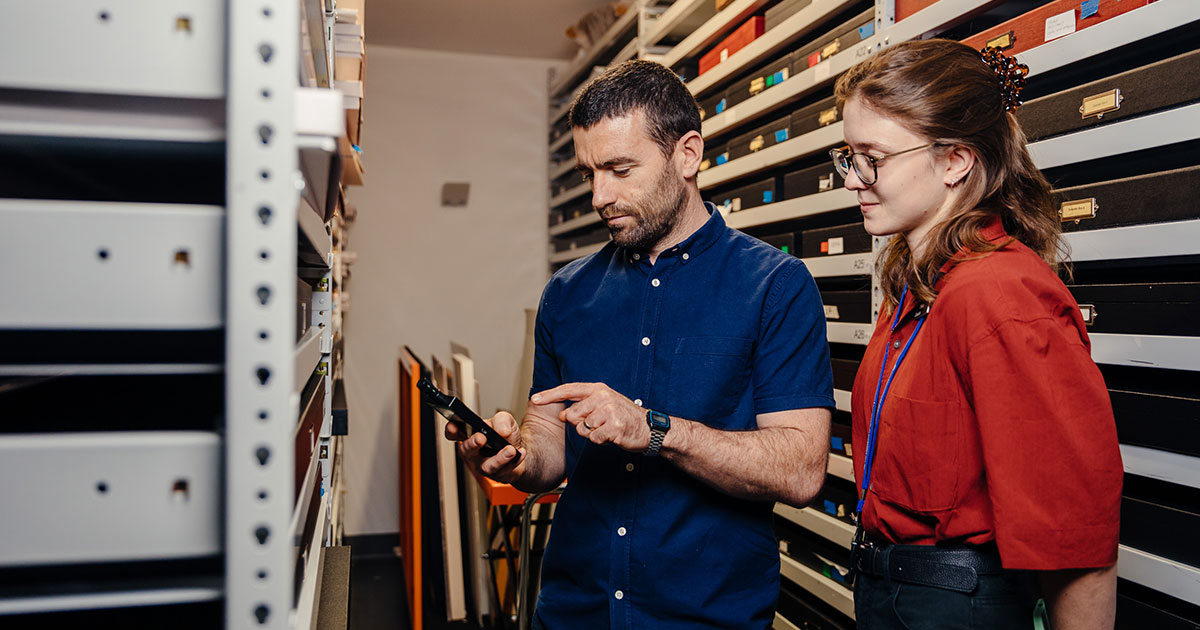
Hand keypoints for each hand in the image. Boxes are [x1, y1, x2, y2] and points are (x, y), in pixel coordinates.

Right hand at [445, 411, 525, 483]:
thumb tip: (502, 431)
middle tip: (481, 438)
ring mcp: (485, 466)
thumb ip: (501, 420)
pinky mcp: (499, 475)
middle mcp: (474, 453)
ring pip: (487, 466)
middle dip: (472, 444)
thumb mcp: (505, 420)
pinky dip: (515, 461)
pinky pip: (505, 471)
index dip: (451, 430)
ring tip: (510, 450)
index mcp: (471, 436)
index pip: (455, 434)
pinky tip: (520, 453)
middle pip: (466, 451)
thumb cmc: (505, 435)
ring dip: (499, 458)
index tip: (454, 426)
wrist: (520, 450)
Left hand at [531, 383, 651, 452]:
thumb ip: (582, 407)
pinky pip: (594, 438)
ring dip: (591, 434)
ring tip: (606, 429)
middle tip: (597, 425)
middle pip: (573, 415)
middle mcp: (603, 397)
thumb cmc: (624, 417)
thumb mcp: (603, 405)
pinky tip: (611, 436)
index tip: (535, 400)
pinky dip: (600, 441)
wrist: (649, 428)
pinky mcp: (614, 426)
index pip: (568, 390)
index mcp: (598, 389)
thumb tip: (563, 415)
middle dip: (580, 424)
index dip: (550, 395)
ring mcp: (609, 411)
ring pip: (582, 428)